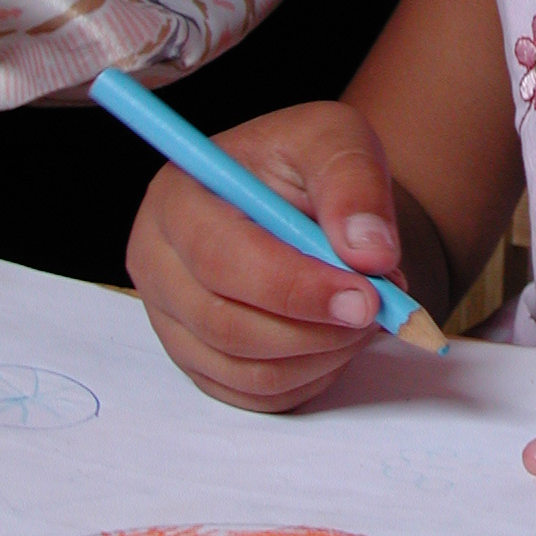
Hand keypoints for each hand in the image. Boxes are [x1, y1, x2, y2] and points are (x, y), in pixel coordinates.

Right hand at [126, 102, 406, 410]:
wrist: (305, 200)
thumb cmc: (311, 165)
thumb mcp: (338, 140)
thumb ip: (355, 183)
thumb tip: (369, 254)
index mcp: (178, 197)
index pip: (221, 260)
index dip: (296, 288)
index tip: (365, 296)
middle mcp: (158, 261)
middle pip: (226, 325)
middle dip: (316, 328)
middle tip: (377, 309)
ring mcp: (171, 318)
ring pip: (244, 369)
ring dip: (321, 355)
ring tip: (365, 316)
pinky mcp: (197, 360)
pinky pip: (255, 395)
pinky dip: (309, 377)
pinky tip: (336, 337)